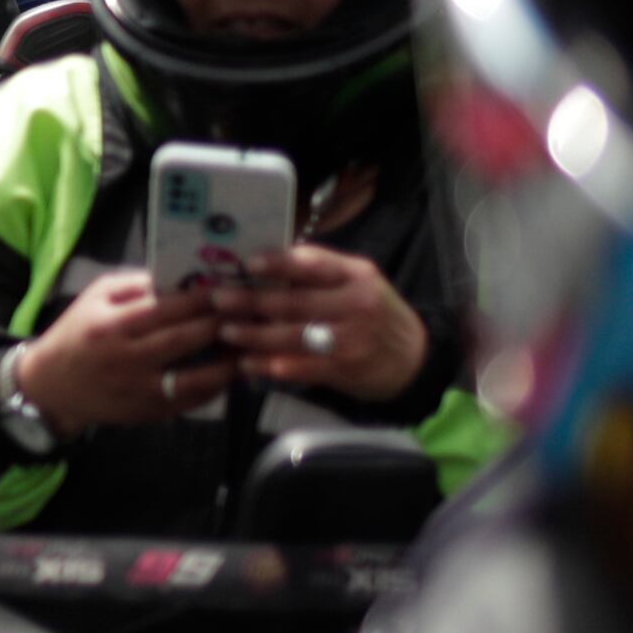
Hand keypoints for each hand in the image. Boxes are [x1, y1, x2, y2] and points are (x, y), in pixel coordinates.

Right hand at [8, 271, 233, 436]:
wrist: (51, 385)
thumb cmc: (78, 333)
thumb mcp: (96, 297)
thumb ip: (136, 284)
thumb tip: (184, 278)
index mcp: (112, 325)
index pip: (166, 308)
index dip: (202, 298)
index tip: (230, 287)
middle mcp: (126, 359)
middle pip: (184, 340)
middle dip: (221, 325)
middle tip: (250, 312)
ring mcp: (138, 389)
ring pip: (193, 377)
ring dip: (227, 363)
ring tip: (249, 346)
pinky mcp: (146, 412)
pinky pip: (188, 401)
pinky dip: (214, 388)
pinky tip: (231, 373)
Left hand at [207, 245, 427, 402]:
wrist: (413, 359)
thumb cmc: (376, 314)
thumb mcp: (359, 282)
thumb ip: (322, 273)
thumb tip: (268, 263)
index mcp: (357, 275)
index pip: (314, 264)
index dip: (279, 264)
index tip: (248, 263)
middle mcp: (355, 304)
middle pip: (295, 302)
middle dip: (252, 301)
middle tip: (219, 299)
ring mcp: (350, 339)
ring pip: (292, 336)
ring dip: (254, 335)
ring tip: (226, 331)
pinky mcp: (342, 369)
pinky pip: (298, 367)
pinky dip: (269, 365)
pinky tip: (247, 363)